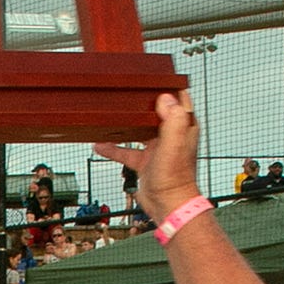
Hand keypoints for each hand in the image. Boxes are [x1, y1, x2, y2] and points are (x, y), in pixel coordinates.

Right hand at [96, 90, 202, 221]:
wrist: (168, 205)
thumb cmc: (175, 179)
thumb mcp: (173, 145)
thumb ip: (172, 119)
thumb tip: (164, 98)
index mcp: (183, 126)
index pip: (179, 98)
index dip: (168, 86)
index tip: (154, 78)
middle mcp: (171, 134)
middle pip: (157, 110)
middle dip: (144, 100)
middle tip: (129, 91)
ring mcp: (157, 147)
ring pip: (140, 128)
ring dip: (127, 122)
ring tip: (113, 113)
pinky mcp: (145, 161)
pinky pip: (126, 150)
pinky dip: (113, 147)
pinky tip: (100, 145)